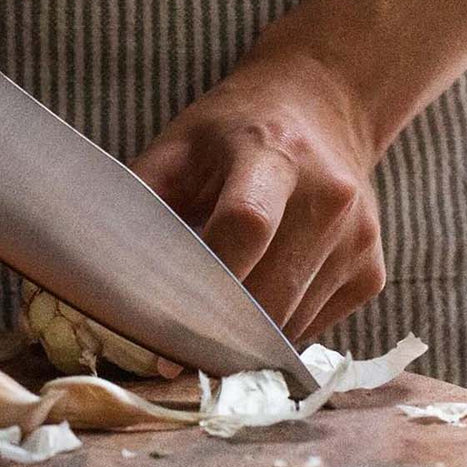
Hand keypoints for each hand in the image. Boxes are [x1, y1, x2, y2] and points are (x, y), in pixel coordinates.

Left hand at [129, 48, 384, 342]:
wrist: (323, 106)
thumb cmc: (233, 130)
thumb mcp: (179, 144)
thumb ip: (142, 199)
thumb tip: (94, 266)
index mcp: (273, 153)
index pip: (246, 224)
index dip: (206, 281)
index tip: (165, 324)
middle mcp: (329, 196)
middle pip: (273, 290)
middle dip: (219, 334)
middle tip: (171, 360)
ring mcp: (358, 237)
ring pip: (293, 323)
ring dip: (245, 344)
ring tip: (202, 342)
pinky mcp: (372, 270)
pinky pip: (315, 326)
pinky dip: (276, 333)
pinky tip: (249, 315)